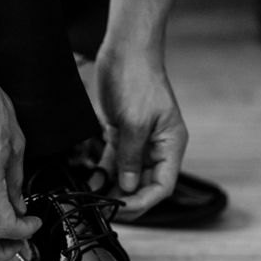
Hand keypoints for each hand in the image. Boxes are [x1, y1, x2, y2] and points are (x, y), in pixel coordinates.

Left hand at [93, 33, 187, 220]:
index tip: (121, 208)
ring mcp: (139, 141)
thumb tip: (126, 187)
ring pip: (127, 176)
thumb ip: (130, 157)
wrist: (126, 51)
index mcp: (171, 145)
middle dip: (125, 198)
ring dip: (112, 188)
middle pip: (144, 184)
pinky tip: (90, 180)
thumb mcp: (135, 122)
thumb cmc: (138, 81)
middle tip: (103, 209)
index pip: (163, 186)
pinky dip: (103, 172)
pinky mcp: (121, 133)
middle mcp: (157, 147)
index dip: (144, 202)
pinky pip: (114, 161)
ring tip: (93, 198)